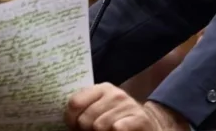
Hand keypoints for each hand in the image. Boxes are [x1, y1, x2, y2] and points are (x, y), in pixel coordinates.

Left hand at [66, 83, 188, 130]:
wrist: (146, 126)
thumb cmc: (116, 120)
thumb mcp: (100, 110)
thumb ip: (84, 109)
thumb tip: (68, 118)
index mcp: (102, 89)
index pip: (74, 103)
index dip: (71, 119)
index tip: (76, 126)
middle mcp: (115, 94)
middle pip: (85, 119)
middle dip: (86, 130)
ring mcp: (128, 105)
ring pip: (99, 126)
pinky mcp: (139, 118)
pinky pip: (117, 127)